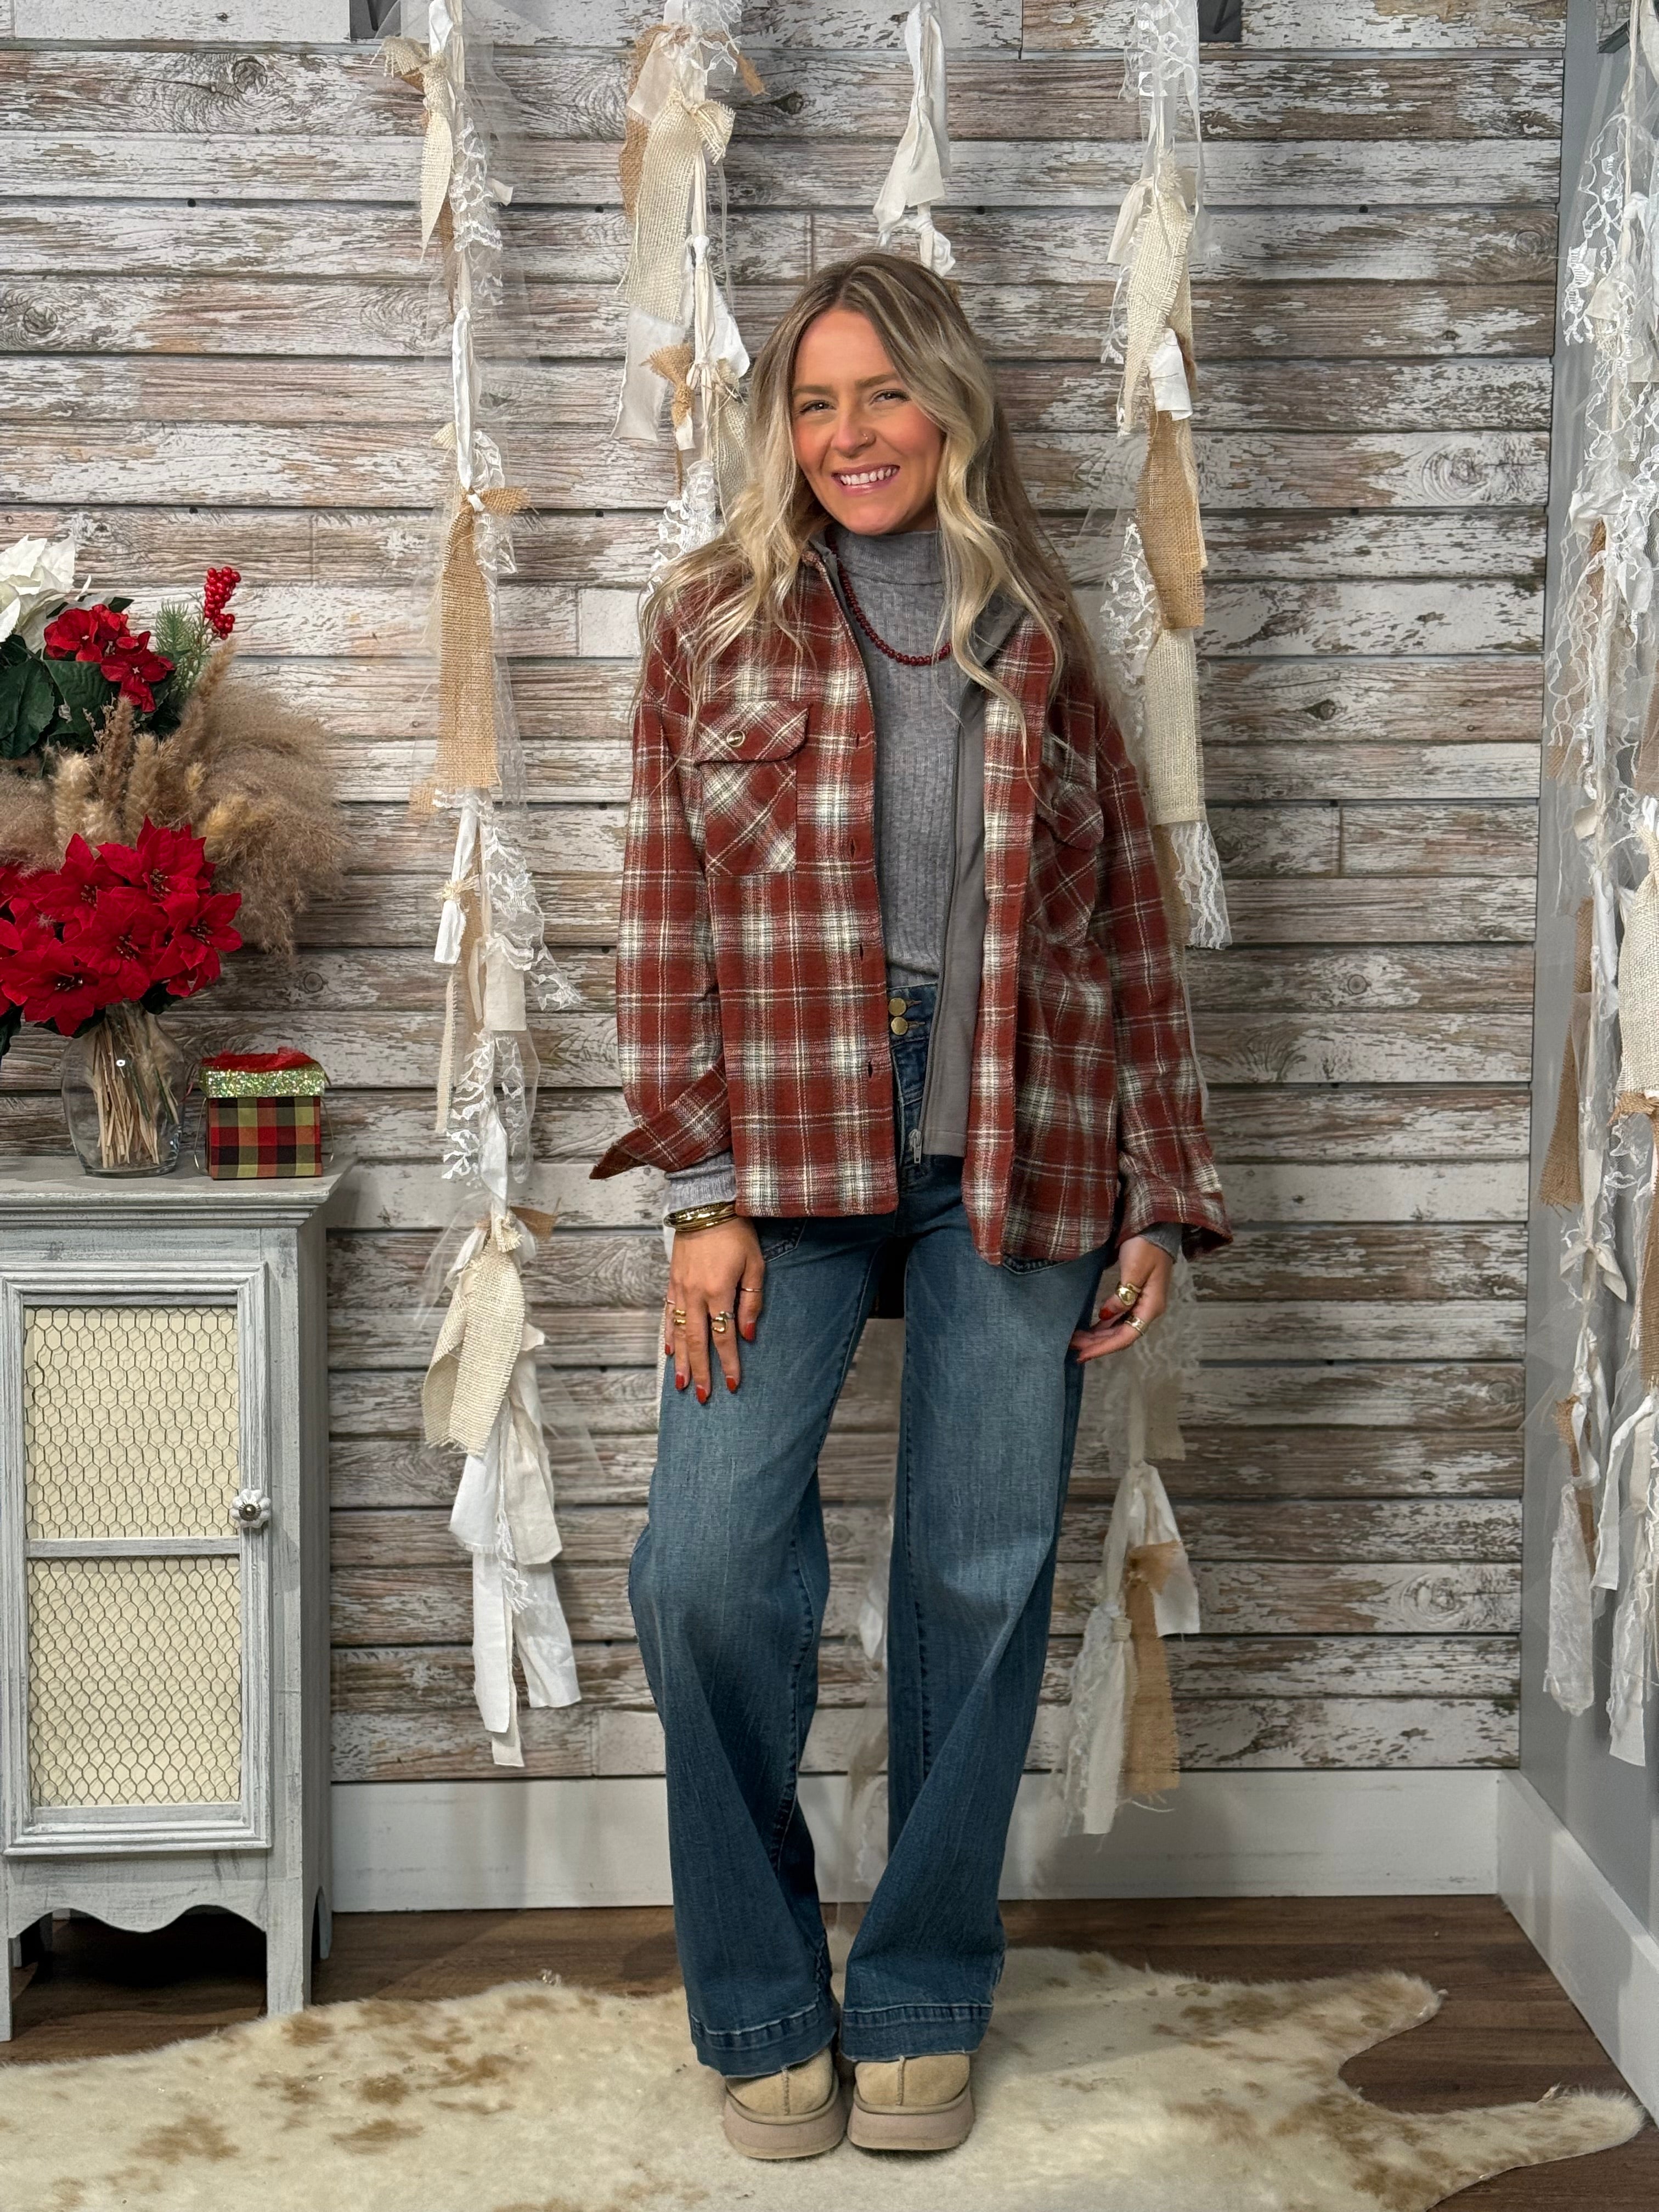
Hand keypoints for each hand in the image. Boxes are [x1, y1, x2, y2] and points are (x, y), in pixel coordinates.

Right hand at [664, 1217, 763, 1400]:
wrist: (705, 1205)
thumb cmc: (736, 1233)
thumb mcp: (755, 1264)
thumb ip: (752, 1301)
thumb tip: (748, 1335)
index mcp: (719, 1291)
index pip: (724, 1337)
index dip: (729, 1364)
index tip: (733, 1385)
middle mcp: (696, 1294)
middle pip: (698, 1342)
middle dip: (700, 1372)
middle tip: (702, 1396)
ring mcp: (680, 1289)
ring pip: (679, 1333)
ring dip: (681, 1360)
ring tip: (680, 1383)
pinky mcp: (672, 1282)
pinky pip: (668, 1315)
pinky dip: (668, 1335)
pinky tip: (669, 1351)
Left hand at [1069, 1235, 1173, 1365]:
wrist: (1155, 1226)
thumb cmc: (1146, 1245)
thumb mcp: (1134, 1268)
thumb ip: (1121, 1295)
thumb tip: (1105, 1316)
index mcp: (1151, 1306)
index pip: (1126, 1336)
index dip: (1104, 1348)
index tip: (1083, 1354)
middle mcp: (1147, 1309)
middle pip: (1121, 1335)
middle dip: (1096, 1344)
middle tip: (1071, 1347)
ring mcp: (1142, 1303)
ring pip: (1118, 1328)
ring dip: (1098, 1336)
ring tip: (1076, 1340)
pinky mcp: (1134, 1296)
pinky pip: (1118, 1318)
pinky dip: (1103, 1326)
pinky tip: (1091, 1330)